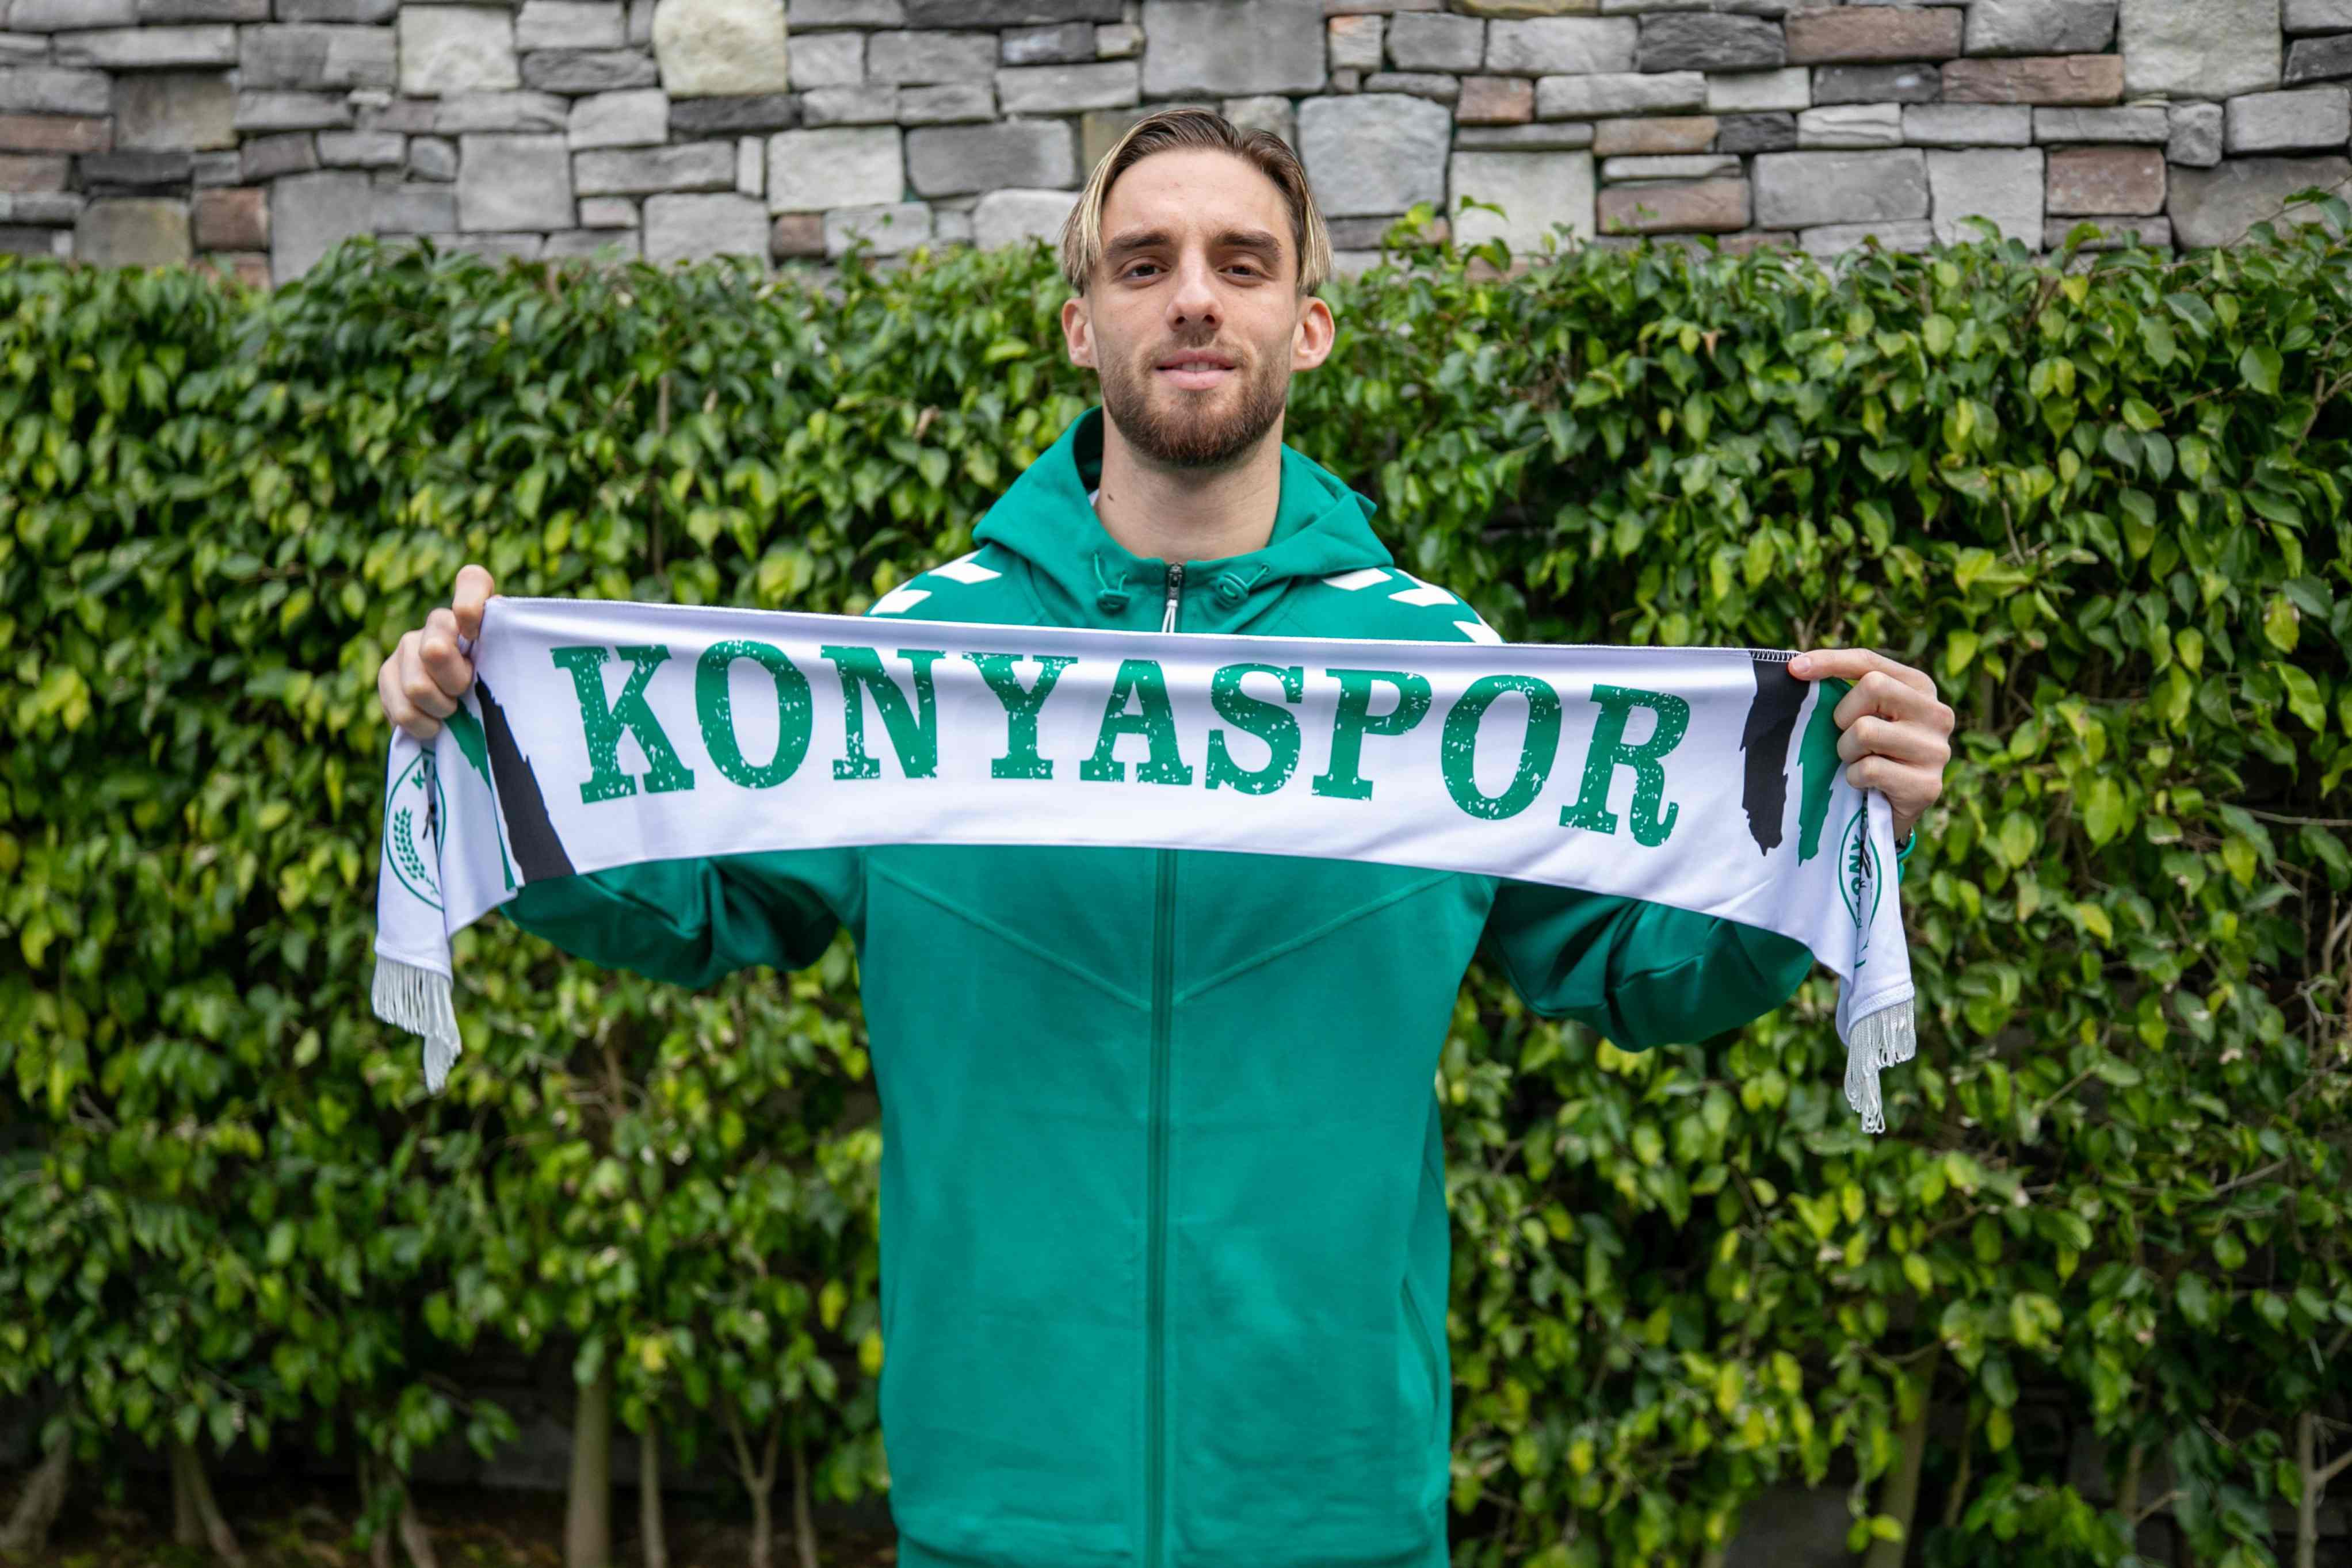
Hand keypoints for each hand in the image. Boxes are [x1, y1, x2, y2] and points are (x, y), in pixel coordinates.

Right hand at [377, 564, 494, 741]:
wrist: (465, 719)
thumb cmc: (499, 692)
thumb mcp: (510, 675)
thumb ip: (507, 659)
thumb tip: (498, 660)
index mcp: (476, 613)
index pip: (472, 581)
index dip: (470, 604)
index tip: (474, 634)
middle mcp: (439, 622)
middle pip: (435, 651)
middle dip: (455, 683)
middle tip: (466, 692)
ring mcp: (409, 644)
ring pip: (417, 686)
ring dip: (440, 708)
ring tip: (453, 711)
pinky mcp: (387, 673)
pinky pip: (401, 707)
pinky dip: (421, 724)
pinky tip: (434, 724)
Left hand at [1785, 647, 1952, 843]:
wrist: (1891, 811)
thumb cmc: (1872, 754)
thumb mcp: (1865, 715)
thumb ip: (1847, 689)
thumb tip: (1796, 666)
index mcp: (1920, 688)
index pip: (1870, 662)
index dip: (1830, 662)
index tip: (1794, 668)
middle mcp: (1937, 713)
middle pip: (1873, 687)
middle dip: (1844, 714)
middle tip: (1845, 735)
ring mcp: (1936, 750)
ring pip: (1865, 730)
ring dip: (1847, 750)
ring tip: (1858, 761)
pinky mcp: (1927, 785)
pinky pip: (1868, 769)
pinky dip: (1855, 778)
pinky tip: (1866, 784)